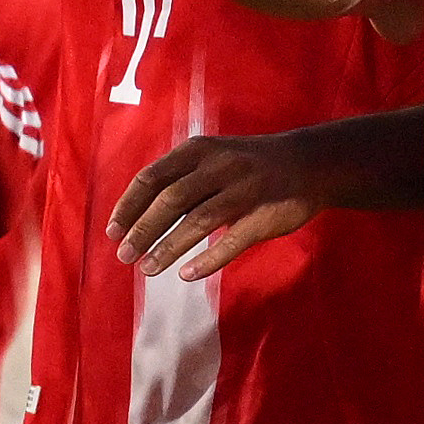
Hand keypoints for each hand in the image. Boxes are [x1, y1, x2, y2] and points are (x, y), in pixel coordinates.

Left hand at [109, 131, 323, 281]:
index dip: (129, 206)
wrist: (310, 163)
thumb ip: (179, 177)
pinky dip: (207, 259)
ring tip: (147, 269)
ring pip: (197, 221)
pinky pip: (231, 241)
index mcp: (198, 150)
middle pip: (170, 200)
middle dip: (143, 230)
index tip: (112, 231)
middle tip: (123, 256)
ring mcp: (243, 190)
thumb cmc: (248, 164)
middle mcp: (218, 166)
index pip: (152, 177)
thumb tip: (136, 213)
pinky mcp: (265, 215)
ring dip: (168, 248)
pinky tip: (186, 274)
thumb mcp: (212, 156)